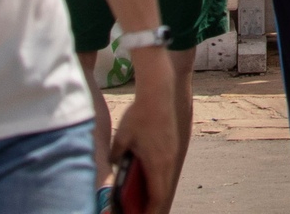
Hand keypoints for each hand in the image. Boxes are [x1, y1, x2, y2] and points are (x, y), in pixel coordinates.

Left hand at [111, 49, 182, 212]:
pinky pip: (170, 170)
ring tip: (144, 200)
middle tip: (141, 212)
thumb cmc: (140, 114)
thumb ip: (115, 158)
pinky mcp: (178, 145)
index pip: (158, 200)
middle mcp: (171, 162)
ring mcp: (177, 153)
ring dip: (158, 193)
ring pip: (169, 182)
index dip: (150, 212)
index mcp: (159, 164)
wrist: (162, 89)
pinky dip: (160, 179)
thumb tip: (111, 168)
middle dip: (153, 206)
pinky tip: (150, 177)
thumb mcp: (121, 139)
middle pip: (166, 195)